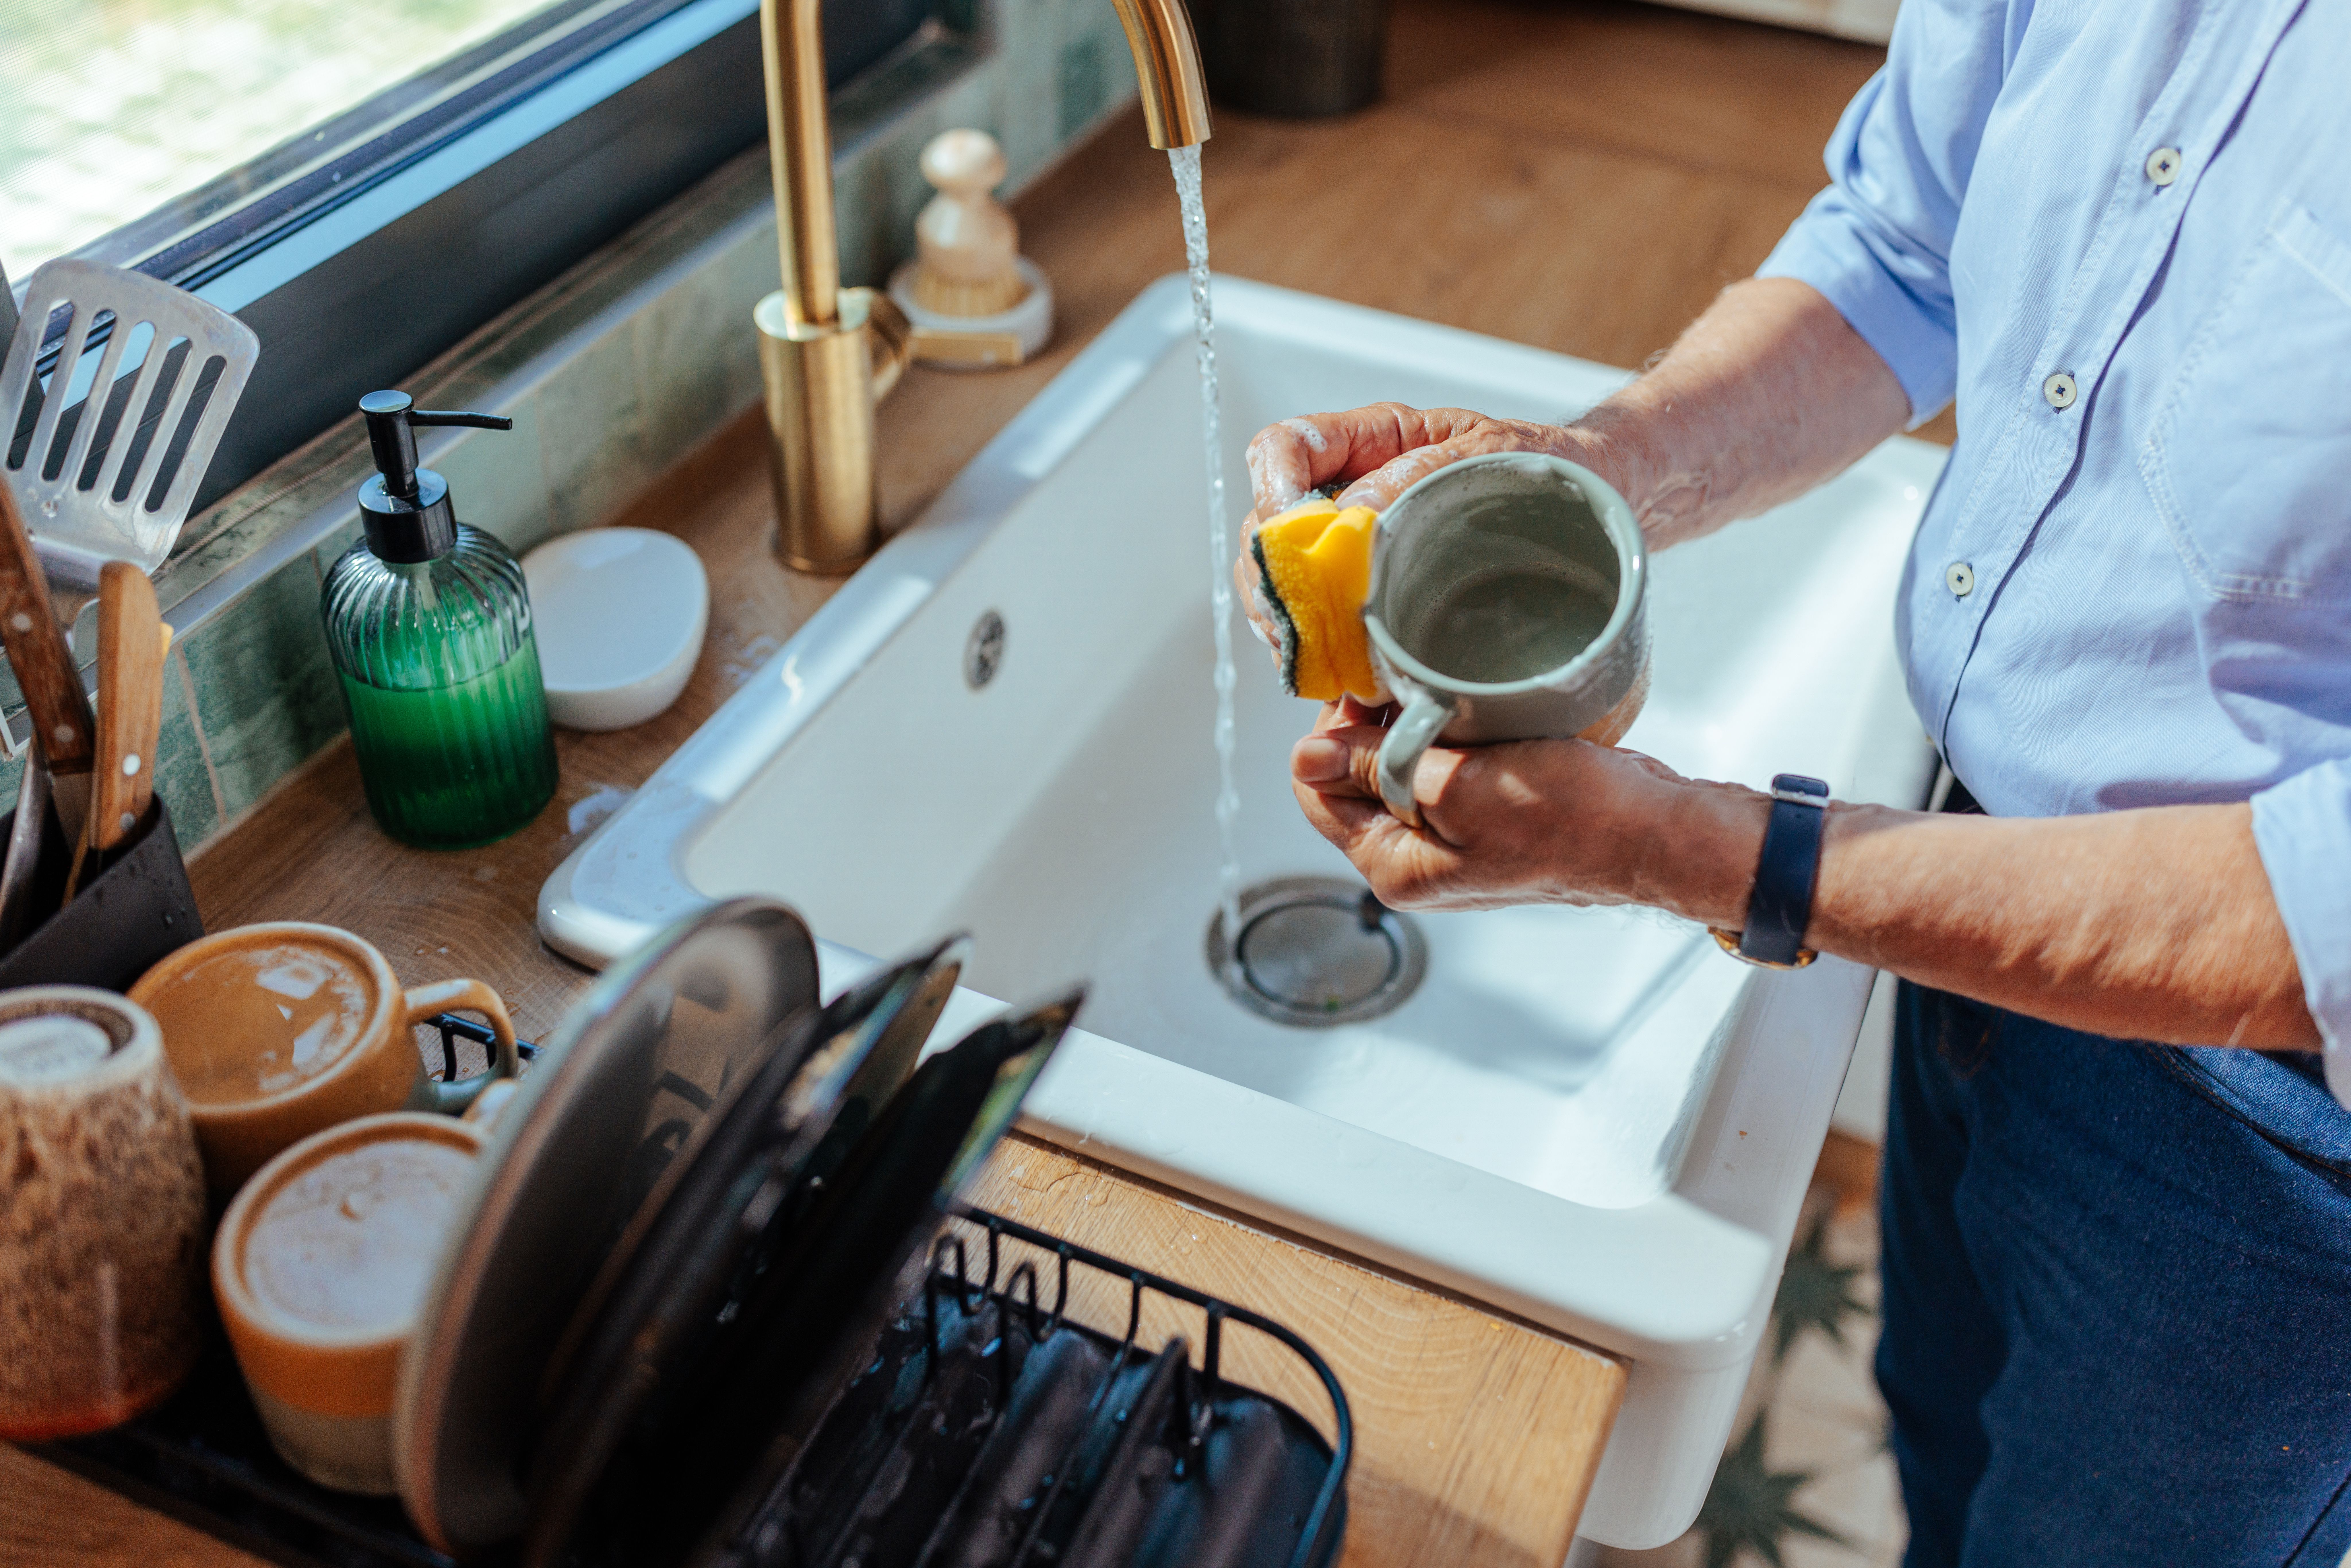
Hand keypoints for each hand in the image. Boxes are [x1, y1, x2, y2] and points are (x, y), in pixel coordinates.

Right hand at [1231, 404, 1638, 661]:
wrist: (1586, 504)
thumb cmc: (1539, 468)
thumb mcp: (1485, 456)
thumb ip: (1415, 479)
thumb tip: (1350, 518)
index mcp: (1370, 440)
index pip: (1282, 448)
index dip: (1270, 489)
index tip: (1290, 531)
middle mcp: (1346, 490)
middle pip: (1265, 526)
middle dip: (1272, 574)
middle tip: (1297, 617)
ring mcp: (1349, 545)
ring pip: (1278, 578)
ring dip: (1286, 618)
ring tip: (1316, 652)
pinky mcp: (1365, 595)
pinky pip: (1314, 618)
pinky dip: (1315, 646)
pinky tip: (1337, 668)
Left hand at [1287, 696, 1763, 923]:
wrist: (1650, 831)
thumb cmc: (1569, 817)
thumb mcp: (1459, 788)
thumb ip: (1378, 770)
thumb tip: (1305, 757)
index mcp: (1394, 867)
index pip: (1316, 793)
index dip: (1329, 735)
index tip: (1363, 687)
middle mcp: (1414, 861)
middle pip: (1353, 780)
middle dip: (1367, 727)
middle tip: (1401, 677)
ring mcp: (1450, 840)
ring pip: (1397, 769)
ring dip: (1407, 727)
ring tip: (1433, 689)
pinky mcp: (1484, 816)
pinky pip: (1439, 769)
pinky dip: (1443, 737)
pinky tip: (1462, 710)